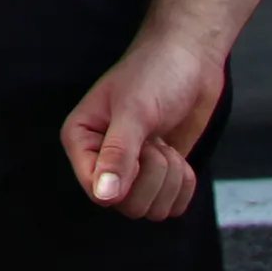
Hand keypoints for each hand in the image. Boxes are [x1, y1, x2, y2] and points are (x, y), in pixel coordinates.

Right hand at [62, 29, 226, 218]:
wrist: (190, 60)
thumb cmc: (155, 74)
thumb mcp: (134, 111)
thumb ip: (118, 154)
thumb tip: (103, 196)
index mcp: (81, 141)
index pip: (96, 192)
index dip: (126, 180)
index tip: (140, 148)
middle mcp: (102, 160)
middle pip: (128, 206)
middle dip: (154, 174)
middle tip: (153, 139)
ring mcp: (132, 171)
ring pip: (153, 210)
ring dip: (171, 177)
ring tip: (164, 142)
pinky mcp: (159, 177)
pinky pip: (174, 207)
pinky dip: (185, 184)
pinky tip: (177, 154)